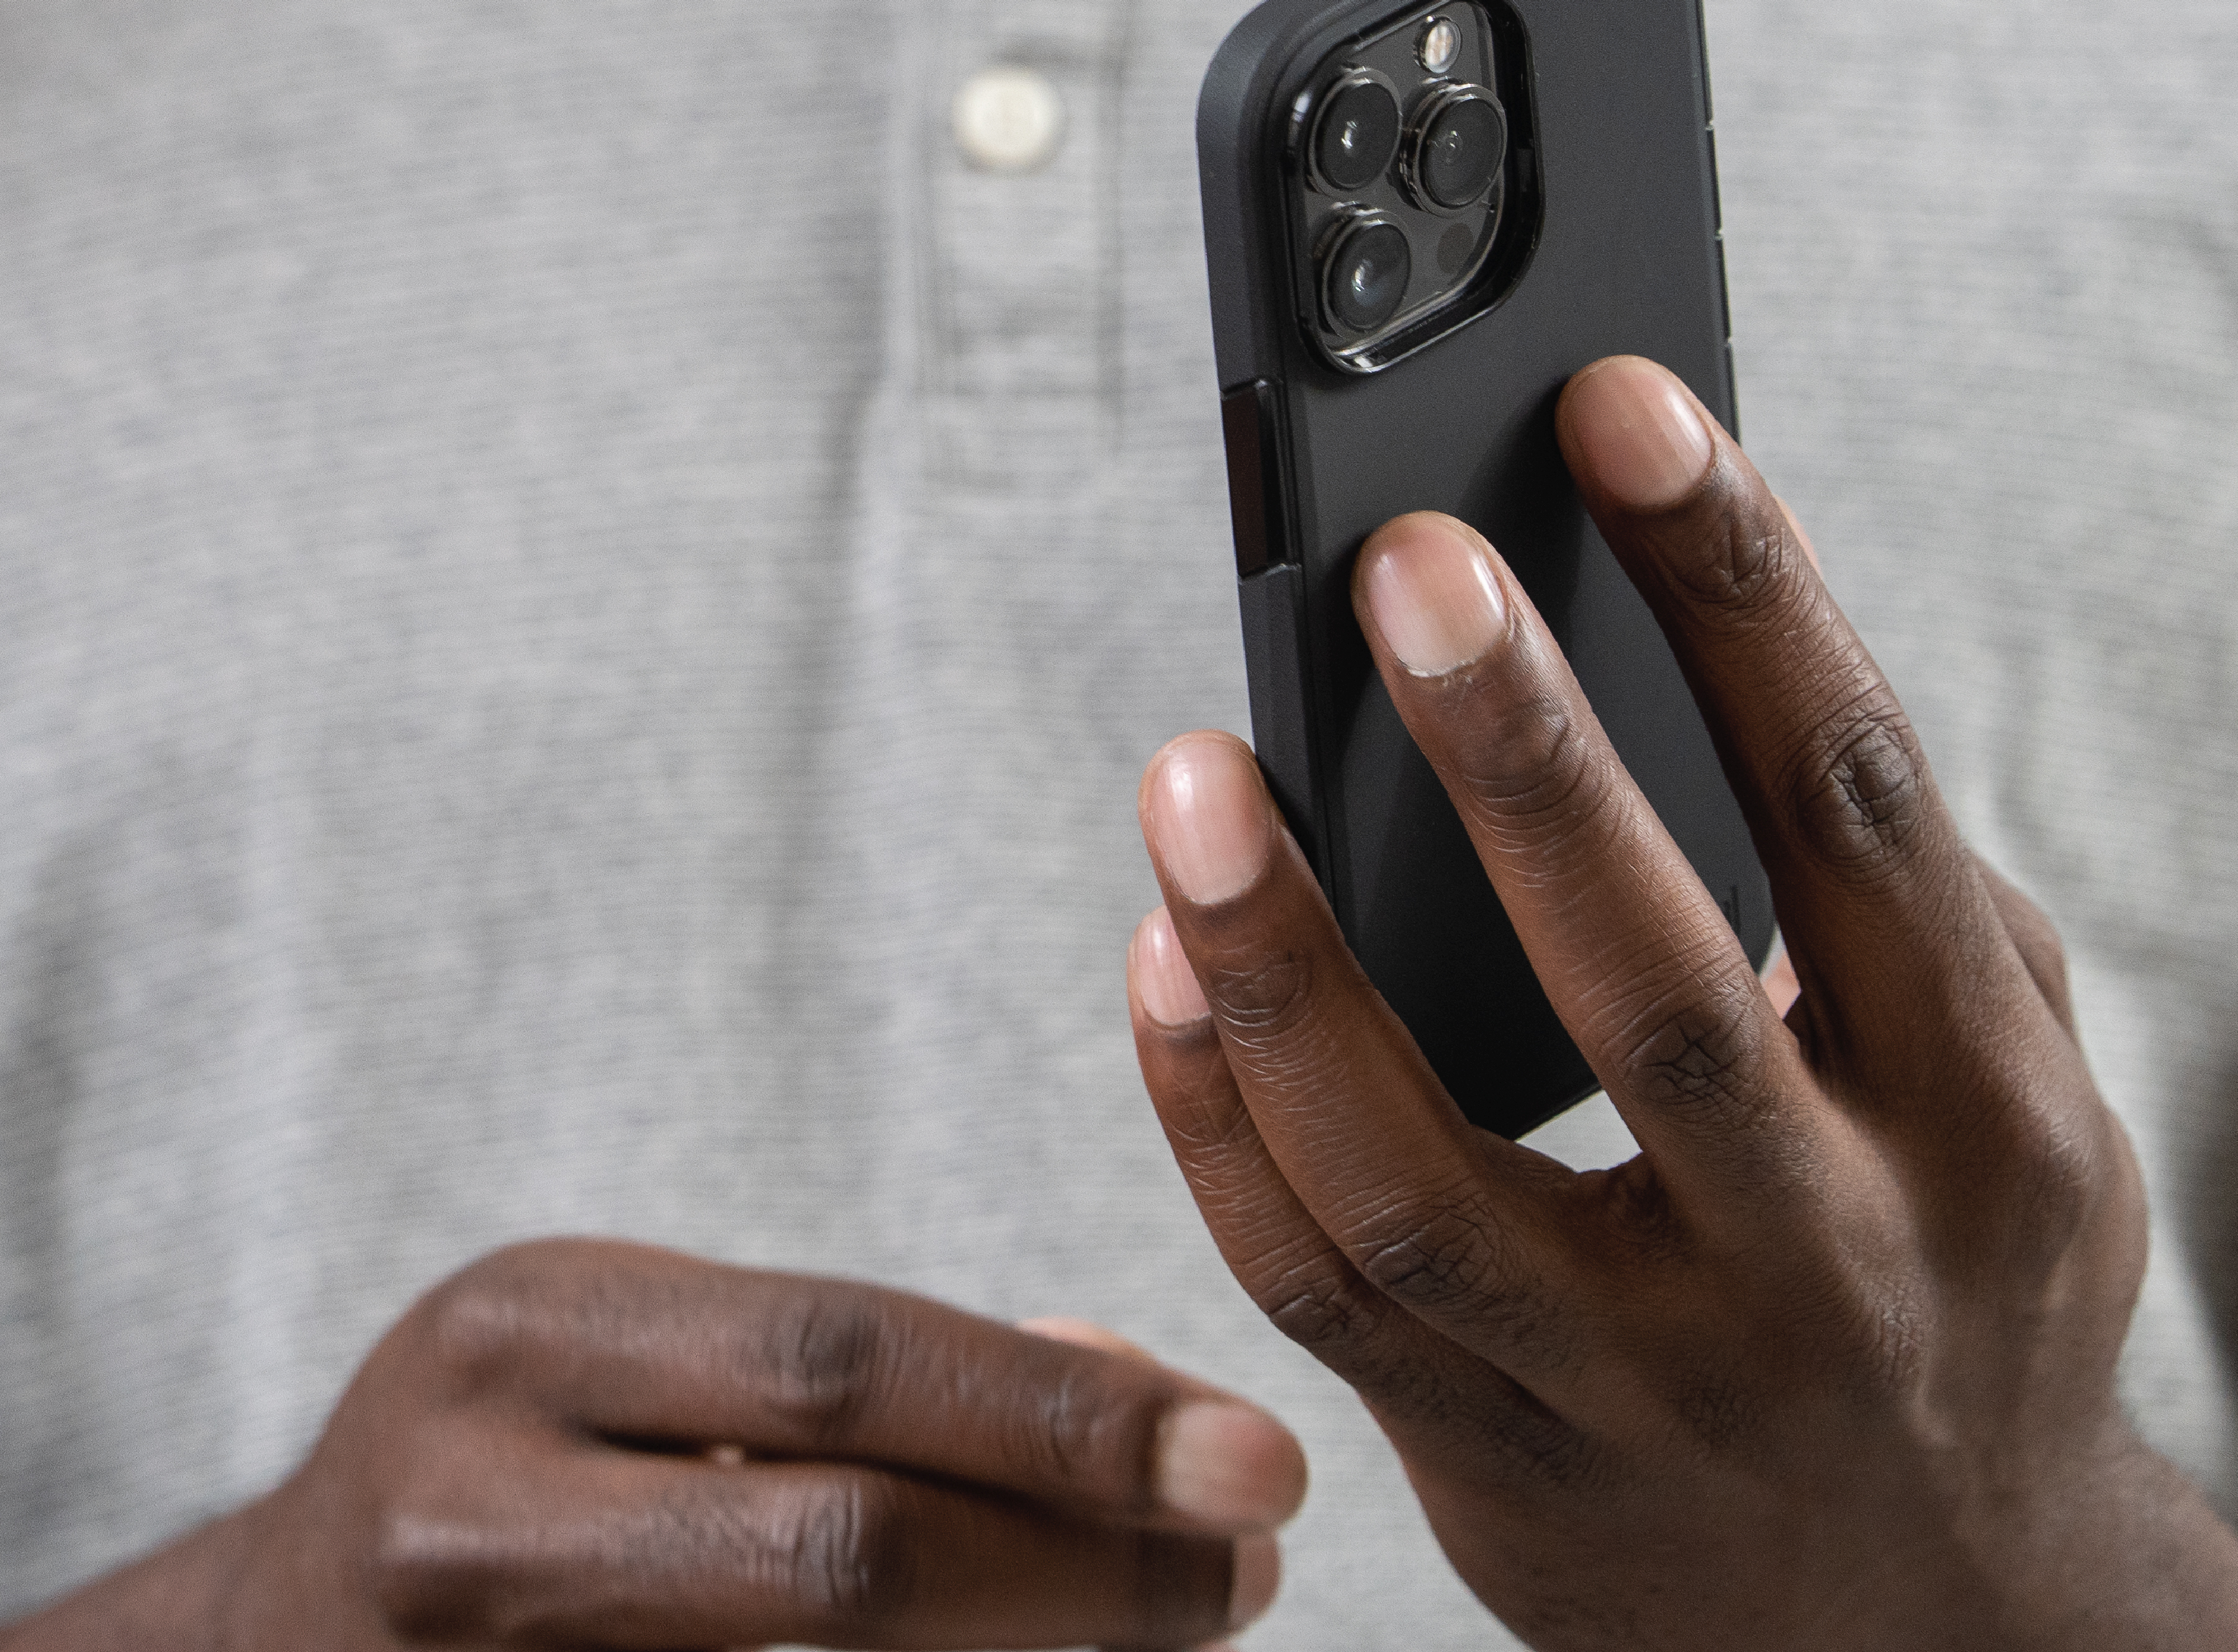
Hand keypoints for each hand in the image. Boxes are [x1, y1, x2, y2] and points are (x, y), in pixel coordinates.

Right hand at [15, 1242, 1300, 1648]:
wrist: (270, 1637)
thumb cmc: (512, 1458)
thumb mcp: (642, 1353)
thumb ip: (862, 1371)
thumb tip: (1138, 1396)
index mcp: (530, 1329)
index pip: (844, 1365)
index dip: (1064, 1420)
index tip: (1253, 1454)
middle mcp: (481, 1504)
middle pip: (842, 1556)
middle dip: (1084, 1569)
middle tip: (1255, 1566)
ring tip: (1187, 1626)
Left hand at [1128, 356, 2237, 1649]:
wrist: (1951, 1635)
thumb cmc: (1964, 1245)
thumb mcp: (1998, 1061)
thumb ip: (1870, 869)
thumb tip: (1674, 606)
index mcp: (1991, 1106)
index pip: (1856, 806)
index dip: (1744, 590)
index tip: (1625, 405)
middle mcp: (1837, 1257)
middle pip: (1651, 989)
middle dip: (1520, 758)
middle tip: (1402, 559)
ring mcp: (1658, 1391)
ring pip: (1428, 1183)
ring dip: (1291, 966)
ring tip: (1190, 772)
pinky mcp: (1505, 1476)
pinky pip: (1322, 1292)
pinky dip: (1222, 1118)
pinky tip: (1166, 958)